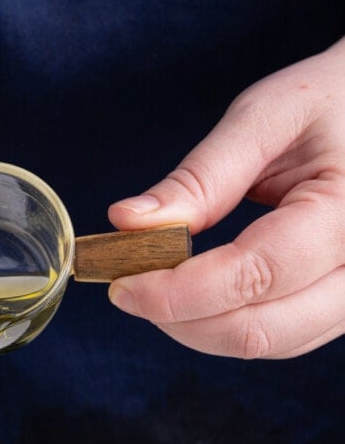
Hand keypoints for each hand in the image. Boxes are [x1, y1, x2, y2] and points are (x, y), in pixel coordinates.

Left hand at [107, 38, 344, 358]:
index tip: (122, 284)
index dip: (178, 292)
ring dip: (200, 329)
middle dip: (181, 320)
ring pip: (268, 343)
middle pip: (260, 330)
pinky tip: (197, 295)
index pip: (252, 276)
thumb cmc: (334, 100)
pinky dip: (228, 325)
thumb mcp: (267, 117)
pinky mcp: (343, 306)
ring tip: (159, 287)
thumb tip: (128, 223)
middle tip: (130, 289)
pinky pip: (281, 338)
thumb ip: (201, 177)